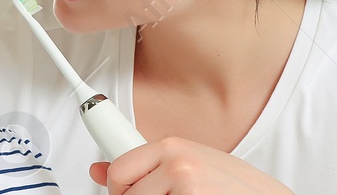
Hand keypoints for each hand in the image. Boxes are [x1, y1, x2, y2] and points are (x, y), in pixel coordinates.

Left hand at [89, 137, 290, 193]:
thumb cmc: (238, 187)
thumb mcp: (192, 166)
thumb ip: (148, 167)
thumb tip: (99, 171)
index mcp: (174, 147)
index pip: (118, 169)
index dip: (120, 188)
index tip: (120, 189)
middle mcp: (177, 164)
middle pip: (124, 193)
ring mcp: (186, 188)